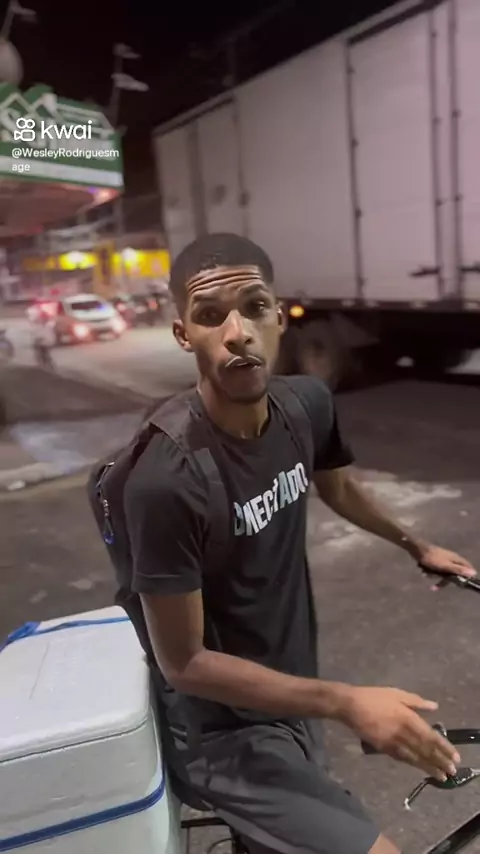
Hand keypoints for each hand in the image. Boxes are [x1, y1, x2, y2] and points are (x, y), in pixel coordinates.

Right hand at [343, 686, 459, 779]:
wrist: (351, 706)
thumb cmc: (374, 697)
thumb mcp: (397, 693)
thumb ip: (416, 701)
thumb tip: (434, 707)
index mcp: (408, 718)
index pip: (431, 737)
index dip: (444, 747)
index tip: (455, 756)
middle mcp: (403, 733)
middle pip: (425, 750)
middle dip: (440, 762)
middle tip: (452, 772)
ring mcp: (393, 742)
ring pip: (414, 758)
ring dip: (428, 768)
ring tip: (440, 776)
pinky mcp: (383, 748)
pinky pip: (401, 758)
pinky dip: (412, 764)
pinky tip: (419, 768)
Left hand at [419, 545, 475, 580]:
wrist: (418, 549)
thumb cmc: (432, 558)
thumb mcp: (446, 566)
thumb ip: (459, 570)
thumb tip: (474, 573)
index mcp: (456, 559)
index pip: (468, 567)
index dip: (467, 575)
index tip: (462, 584)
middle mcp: (451, 559)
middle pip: (454, 572)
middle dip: (444, 580)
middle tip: (437, 586)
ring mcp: (443, 559)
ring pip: (443, 572)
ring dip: (435, 576)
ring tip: (427, 575)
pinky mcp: (436, 561)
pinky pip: (436, 570)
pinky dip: (430, 572)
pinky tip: (424, 571)